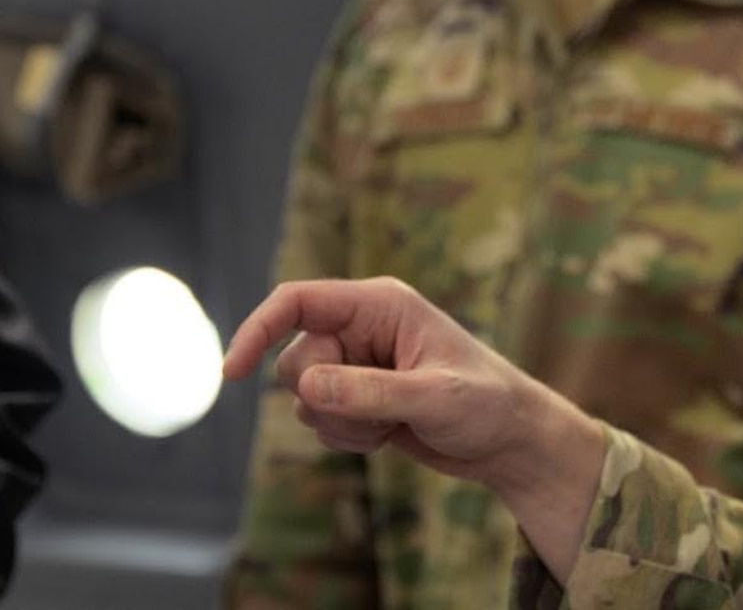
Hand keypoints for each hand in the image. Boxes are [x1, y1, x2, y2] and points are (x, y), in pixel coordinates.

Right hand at [222, 277, 606, 580]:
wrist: (510, 441)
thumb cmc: (486, 405)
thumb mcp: (433, 398)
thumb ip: (370, 393)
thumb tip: (305, 388)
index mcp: (379, 303)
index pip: (297, 301)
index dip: (258, 329)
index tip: (233, 372)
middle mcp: (361, 327)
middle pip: (293, 360)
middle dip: (324, 398)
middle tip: (379, 413)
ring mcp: (357, 363)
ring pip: (302, 397)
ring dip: (339, 423)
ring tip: (392, 425)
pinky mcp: (357, 396)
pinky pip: (319, 419)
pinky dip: (346, 437)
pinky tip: (388, 437)